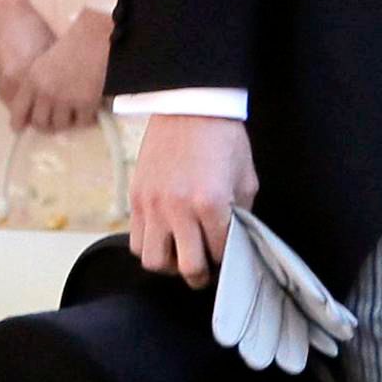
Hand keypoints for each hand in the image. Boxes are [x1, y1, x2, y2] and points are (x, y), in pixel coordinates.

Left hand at [11, 9, 114, 133]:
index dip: (19, 122)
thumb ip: (36, 83)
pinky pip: (82, 122)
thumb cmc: (71, 45)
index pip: (19, 110)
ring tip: (72, 117)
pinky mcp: (86, 103)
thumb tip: (37, 106)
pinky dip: (86, 120)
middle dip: (46, 125)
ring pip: (61, 125)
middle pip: (40, 123)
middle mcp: (46, 92)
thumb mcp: (44, 62)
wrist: (95, 38)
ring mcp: (66, 99)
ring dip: (66, 123)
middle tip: (53, 123)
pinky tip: (89, 114)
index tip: (20, 128)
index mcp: (32, 80)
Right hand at [129, 113, 255, 284]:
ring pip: (154, 261)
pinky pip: (136, 241)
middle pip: (187, 268)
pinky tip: (164, 238)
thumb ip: (241, 213)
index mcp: (211, 203)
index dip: (227, 262)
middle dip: (201, 275)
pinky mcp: (136, 199)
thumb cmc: (222, 138)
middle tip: (206, 272)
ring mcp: (153, 205)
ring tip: (180, 255)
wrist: (188, 106)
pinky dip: (150, 247)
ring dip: (170, 265)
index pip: (220, 254)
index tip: (228, 261)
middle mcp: (178, 209)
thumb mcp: (245, 177)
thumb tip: (236, 239)